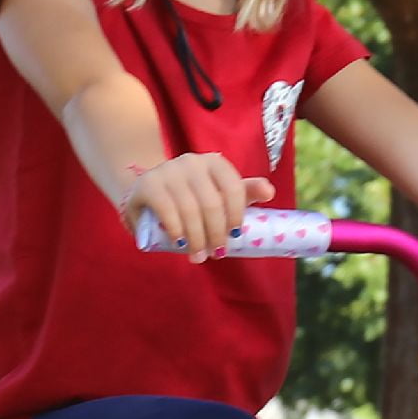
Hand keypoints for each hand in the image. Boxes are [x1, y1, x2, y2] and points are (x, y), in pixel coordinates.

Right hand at [122, 152, 273, 260]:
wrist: (149, 188)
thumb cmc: (193, 194)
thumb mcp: (220, 192)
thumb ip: (245, 192)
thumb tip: (270, 192)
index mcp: (214, 163)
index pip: (234, 188)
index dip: (236, 215)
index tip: (235, 236)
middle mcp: (192, 162)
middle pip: (212, 203)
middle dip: (216, 234)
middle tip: (216, 253)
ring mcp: (168, 171)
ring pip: (189, 210)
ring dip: (196, 238)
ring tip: (198, 256)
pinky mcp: (148, 184)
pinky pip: (166, 210)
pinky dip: (176, 230)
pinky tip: (180, 243)